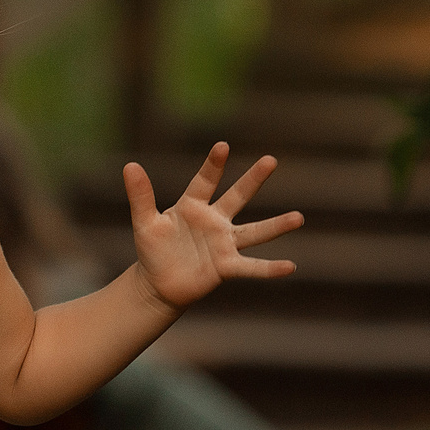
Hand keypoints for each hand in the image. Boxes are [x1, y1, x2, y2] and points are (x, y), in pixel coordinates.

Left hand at [123, 143, 301, 311]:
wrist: (158, 284)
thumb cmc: (153, 250)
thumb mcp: (144, 222)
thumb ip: (141, 196)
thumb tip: (130, 166)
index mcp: (192, 206)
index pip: (204, 181)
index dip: (213, 165)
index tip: (222, 146)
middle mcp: (214, 221)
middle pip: (237, 197)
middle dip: (253, 179)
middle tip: (271, 160)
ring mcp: (223, 244)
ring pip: (254, 232)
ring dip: (276, 226)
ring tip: (299, 217)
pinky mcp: (226, 267)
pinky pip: (251, 267)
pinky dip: (269, 269)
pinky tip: (290, 267)